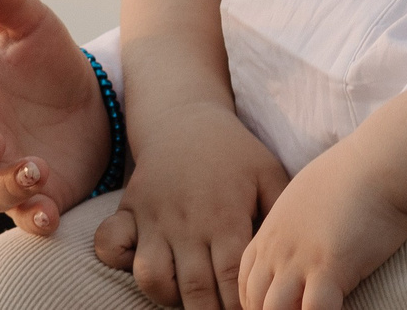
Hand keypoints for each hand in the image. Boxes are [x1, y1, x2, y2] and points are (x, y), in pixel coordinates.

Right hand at [92, 99, 288, 309]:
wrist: (185, 116)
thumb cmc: (233, 153)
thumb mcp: (268, 175)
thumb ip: (280, 217)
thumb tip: (296, 256)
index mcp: (225, 216)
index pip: (232, 280)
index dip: (240, 304)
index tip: (249, 309)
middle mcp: (187, 221)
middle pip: (196, 289)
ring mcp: (153, 217)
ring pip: (152, 278)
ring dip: (170, 297)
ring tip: (189, 295)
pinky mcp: (128, 210)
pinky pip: (110, 245)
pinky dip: (120, 260)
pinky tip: (147, 260)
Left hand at [235, 144, 406, 309]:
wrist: (380, 162)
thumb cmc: (353, 177)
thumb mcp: (307, 197)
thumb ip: (295, 225)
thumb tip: (305, 245)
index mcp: (272, 231)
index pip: (245, 282)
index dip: (255, 303)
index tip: (274, 309)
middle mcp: (279, 248)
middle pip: (254, 301)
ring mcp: (301, 259)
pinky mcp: (329, 268)